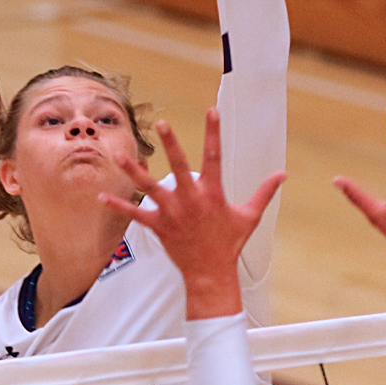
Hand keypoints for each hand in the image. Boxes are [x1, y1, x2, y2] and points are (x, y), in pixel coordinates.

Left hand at [100, 109, 283, 319]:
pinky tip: (102, 196)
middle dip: (171, 144)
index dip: (214, 132)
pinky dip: (118, 206)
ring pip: (149, 188)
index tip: (211, 111)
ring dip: (134, 171)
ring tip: (120, 155)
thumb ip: (264, 192)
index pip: (215, 156)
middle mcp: (191, 200)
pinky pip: (135, 215)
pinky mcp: (158, 226)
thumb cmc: (229, 244)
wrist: (211, 273)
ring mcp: (172, 213)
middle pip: (179, 166)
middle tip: (163, 123)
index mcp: (213, 194)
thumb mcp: (250, 217)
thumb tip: (283, 174)